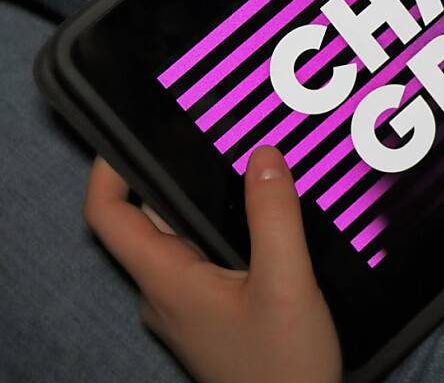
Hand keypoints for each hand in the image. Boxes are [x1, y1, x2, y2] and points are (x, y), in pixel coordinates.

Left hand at [84, 148, 341, 382]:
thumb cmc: (283, 366)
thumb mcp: (286, 283)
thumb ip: (274, 217)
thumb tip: (263, 155)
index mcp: (166, 280)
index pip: (108, 216)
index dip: (109, 170)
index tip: (133, 133)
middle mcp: (165, 293)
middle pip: (149, 222)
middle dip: (177, 177)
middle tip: (217, 140)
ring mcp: (186, 310)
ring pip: (181, 243)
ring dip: (206, 206)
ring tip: (247, 173)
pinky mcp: (210, 319)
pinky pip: (204, 264)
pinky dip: (224, 234)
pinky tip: (264, 226)